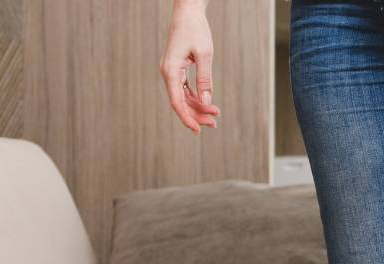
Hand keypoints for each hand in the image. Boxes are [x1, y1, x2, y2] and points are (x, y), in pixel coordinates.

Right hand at [160, 0, 220, 133]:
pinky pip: (185, 89)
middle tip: (215, 123)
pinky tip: (207, 105)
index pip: (176, 102)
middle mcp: (168, 73)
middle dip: (196, 115)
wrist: (187, 13)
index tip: (198, 130)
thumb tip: (207, 101)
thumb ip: (205, 79)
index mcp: (171, 70)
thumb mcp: (205, 55)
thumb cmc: (196, 30)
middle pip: (180, 102)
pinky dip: (196, 98)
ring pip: (183, 97)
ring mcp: (172, 71)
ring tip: (215, 116)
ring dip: (198, 107)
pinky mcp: (177, 69)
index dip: (187, 118)